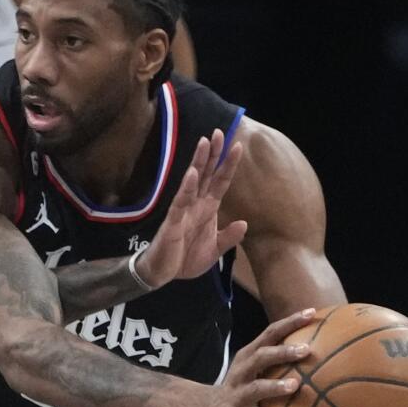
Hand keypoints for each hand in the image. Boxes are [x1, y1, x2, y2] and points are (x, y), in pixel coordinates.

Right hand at [134, 128, 247, 287]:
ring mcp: (184, 210)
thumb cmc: (186, 260)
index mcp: (208, 209)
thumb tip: (244, 223)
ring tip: (205, 142)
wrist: (163, 274)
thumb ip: (229, 238)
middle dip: (213, 153)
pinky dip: (187, 187)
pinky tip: (193, 173)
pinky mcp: (173, 220)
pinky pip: (181, 201)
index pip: (220, 182)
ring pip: (193, 181)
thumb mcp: (215, 251)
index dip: (228, 165)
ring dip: (199, 162)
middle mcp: (196, 204)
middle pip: (207, 174)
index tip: (238, 145)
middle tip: (220, 132)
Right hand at [202, 309, 315, 406]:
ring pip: (256, 389)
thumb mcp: (253, 368)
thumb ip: (278, 358)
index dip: (289, 322)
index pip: (269, 333)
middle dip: (282, 352)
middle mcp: (242, 373)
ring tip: (294, 386)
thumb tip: (321, 348)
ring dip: (274, 386)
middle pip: (260, 357)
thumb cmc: (241, 387)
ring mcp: (238, 396)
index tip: (312, 312)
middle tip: (306, 349)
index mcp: (248, 357)